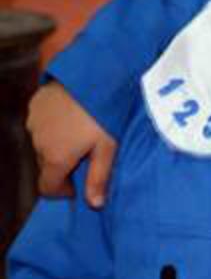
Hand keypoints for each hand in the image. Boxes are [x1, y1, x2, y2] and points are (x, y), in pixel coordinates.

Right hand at [26, 82, 116, 207]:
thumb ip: (99, 177)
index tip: (76, 186)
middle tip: (87, 154)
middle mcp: (38, 142)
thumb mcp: (108, 147)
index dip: (61, 191)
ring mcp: (34, 122)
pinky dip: (53, 125)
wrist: (94, 74)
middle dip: (63, 165)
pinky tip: (72, 115)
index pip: (47, 187)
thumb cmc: (105, 113)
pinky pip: (41, 123)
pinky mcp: (35, 104)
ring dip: (57, 144)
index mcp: (55, 158)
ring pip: (43, 143)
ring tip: (81, 131)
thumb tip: (94, 204)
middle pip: (46, 165)